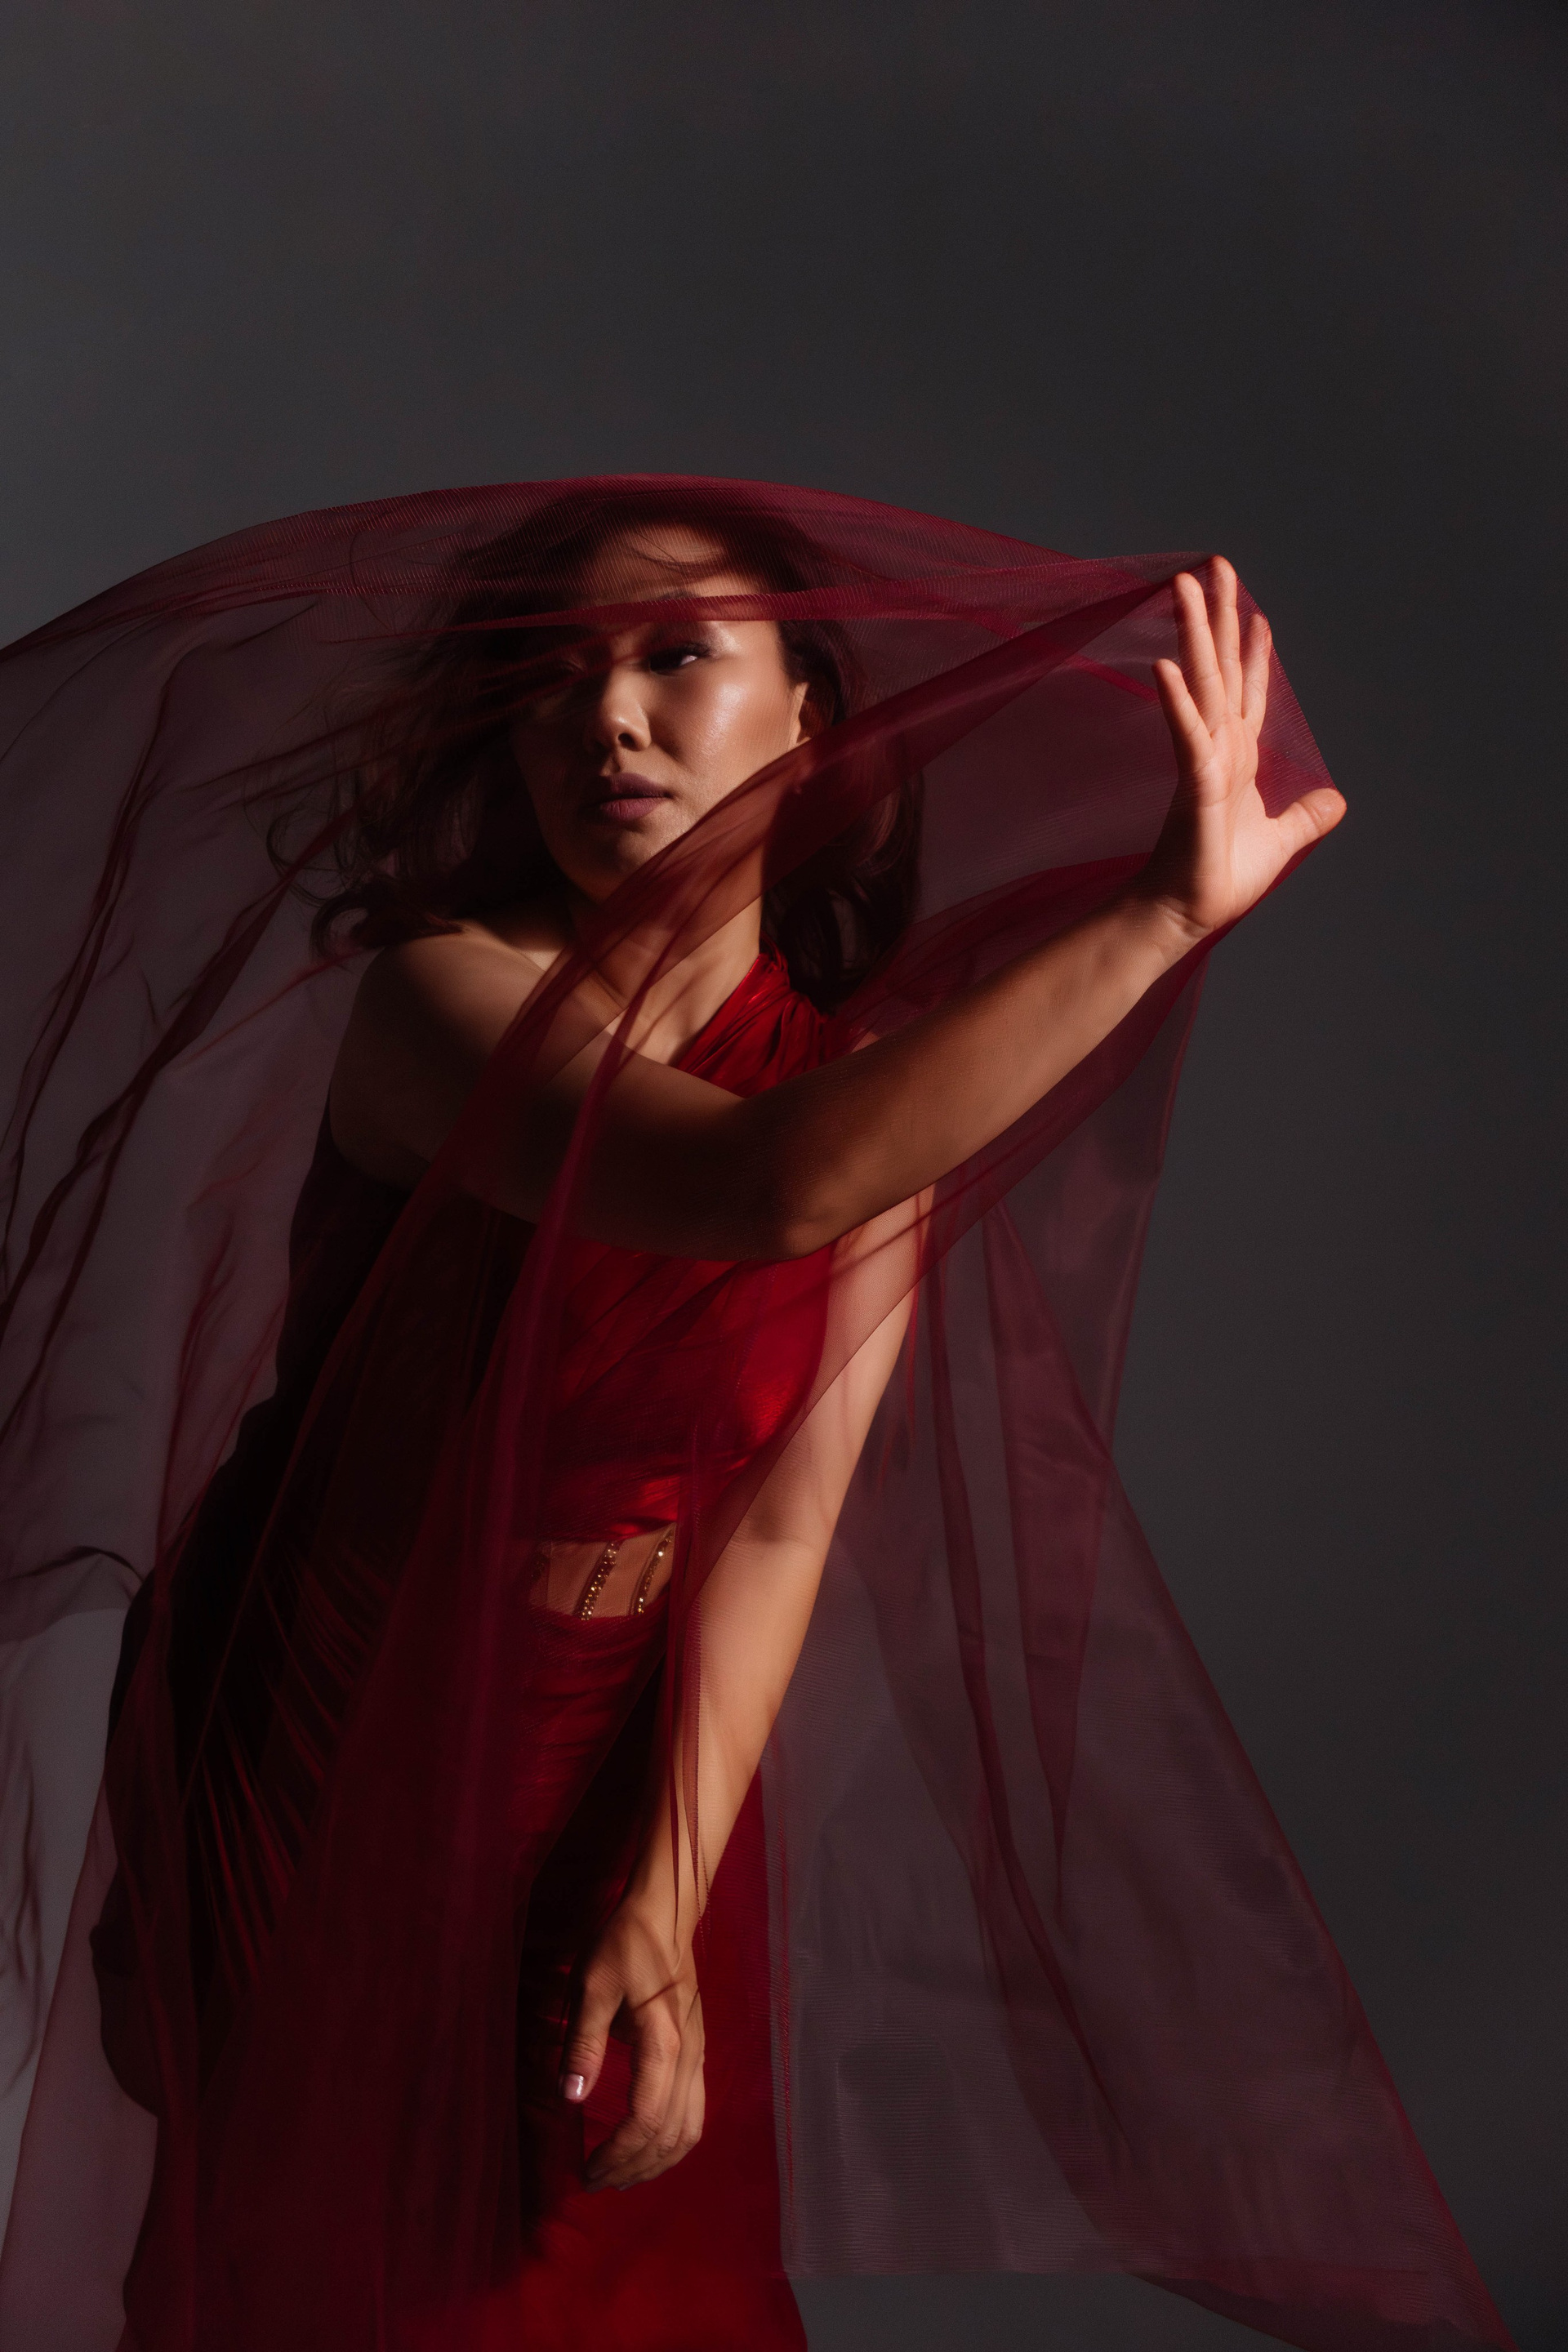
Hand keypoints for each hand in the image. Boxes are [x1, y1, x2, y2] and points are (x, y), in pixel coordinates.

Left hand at [561, 1897, 705, 2189]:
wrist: (664, 1913)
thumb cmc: (622, 1944)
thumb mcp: (590, 1986)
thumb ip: (582, 2044)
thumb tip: (570, 2100)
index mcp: (662, 2042)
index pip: (645, 2119)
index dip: (617, 2153)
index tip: (586, 2170)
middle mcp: (689, 2056)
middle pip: (671, 2134)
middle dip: (634, 2167)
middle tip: (596, 2181)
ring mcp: (698, 2054)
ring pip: (691, 2128)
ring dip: (657, 2161)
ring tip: (622, 2175)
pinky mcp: (697, 2051)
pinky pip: (695, 2111)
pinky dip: (673, 2141)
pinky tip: (648, 2146)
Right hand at [1137, 557, 1344, 945]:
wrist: (1185, 913)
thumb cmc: (1218, 879)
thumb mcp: (1280, 840)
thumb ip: (1305, 817)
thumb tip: (1337, 800)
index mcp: (1236, 757)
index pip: (1247, 690)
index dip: (1255, 651)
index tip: (1255, 612)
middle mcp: (1218, 747)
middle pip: (1220, 668)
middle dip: (1218, 616)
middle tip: (1212, 566)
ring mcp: (1202, 759)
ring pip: (1201, 684)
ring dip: (1194, 635)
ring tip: (1185, 588)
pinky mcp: (1193, 783)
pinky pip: (1187, 733)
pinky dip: (1179, 701)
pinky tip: (1168, 665)